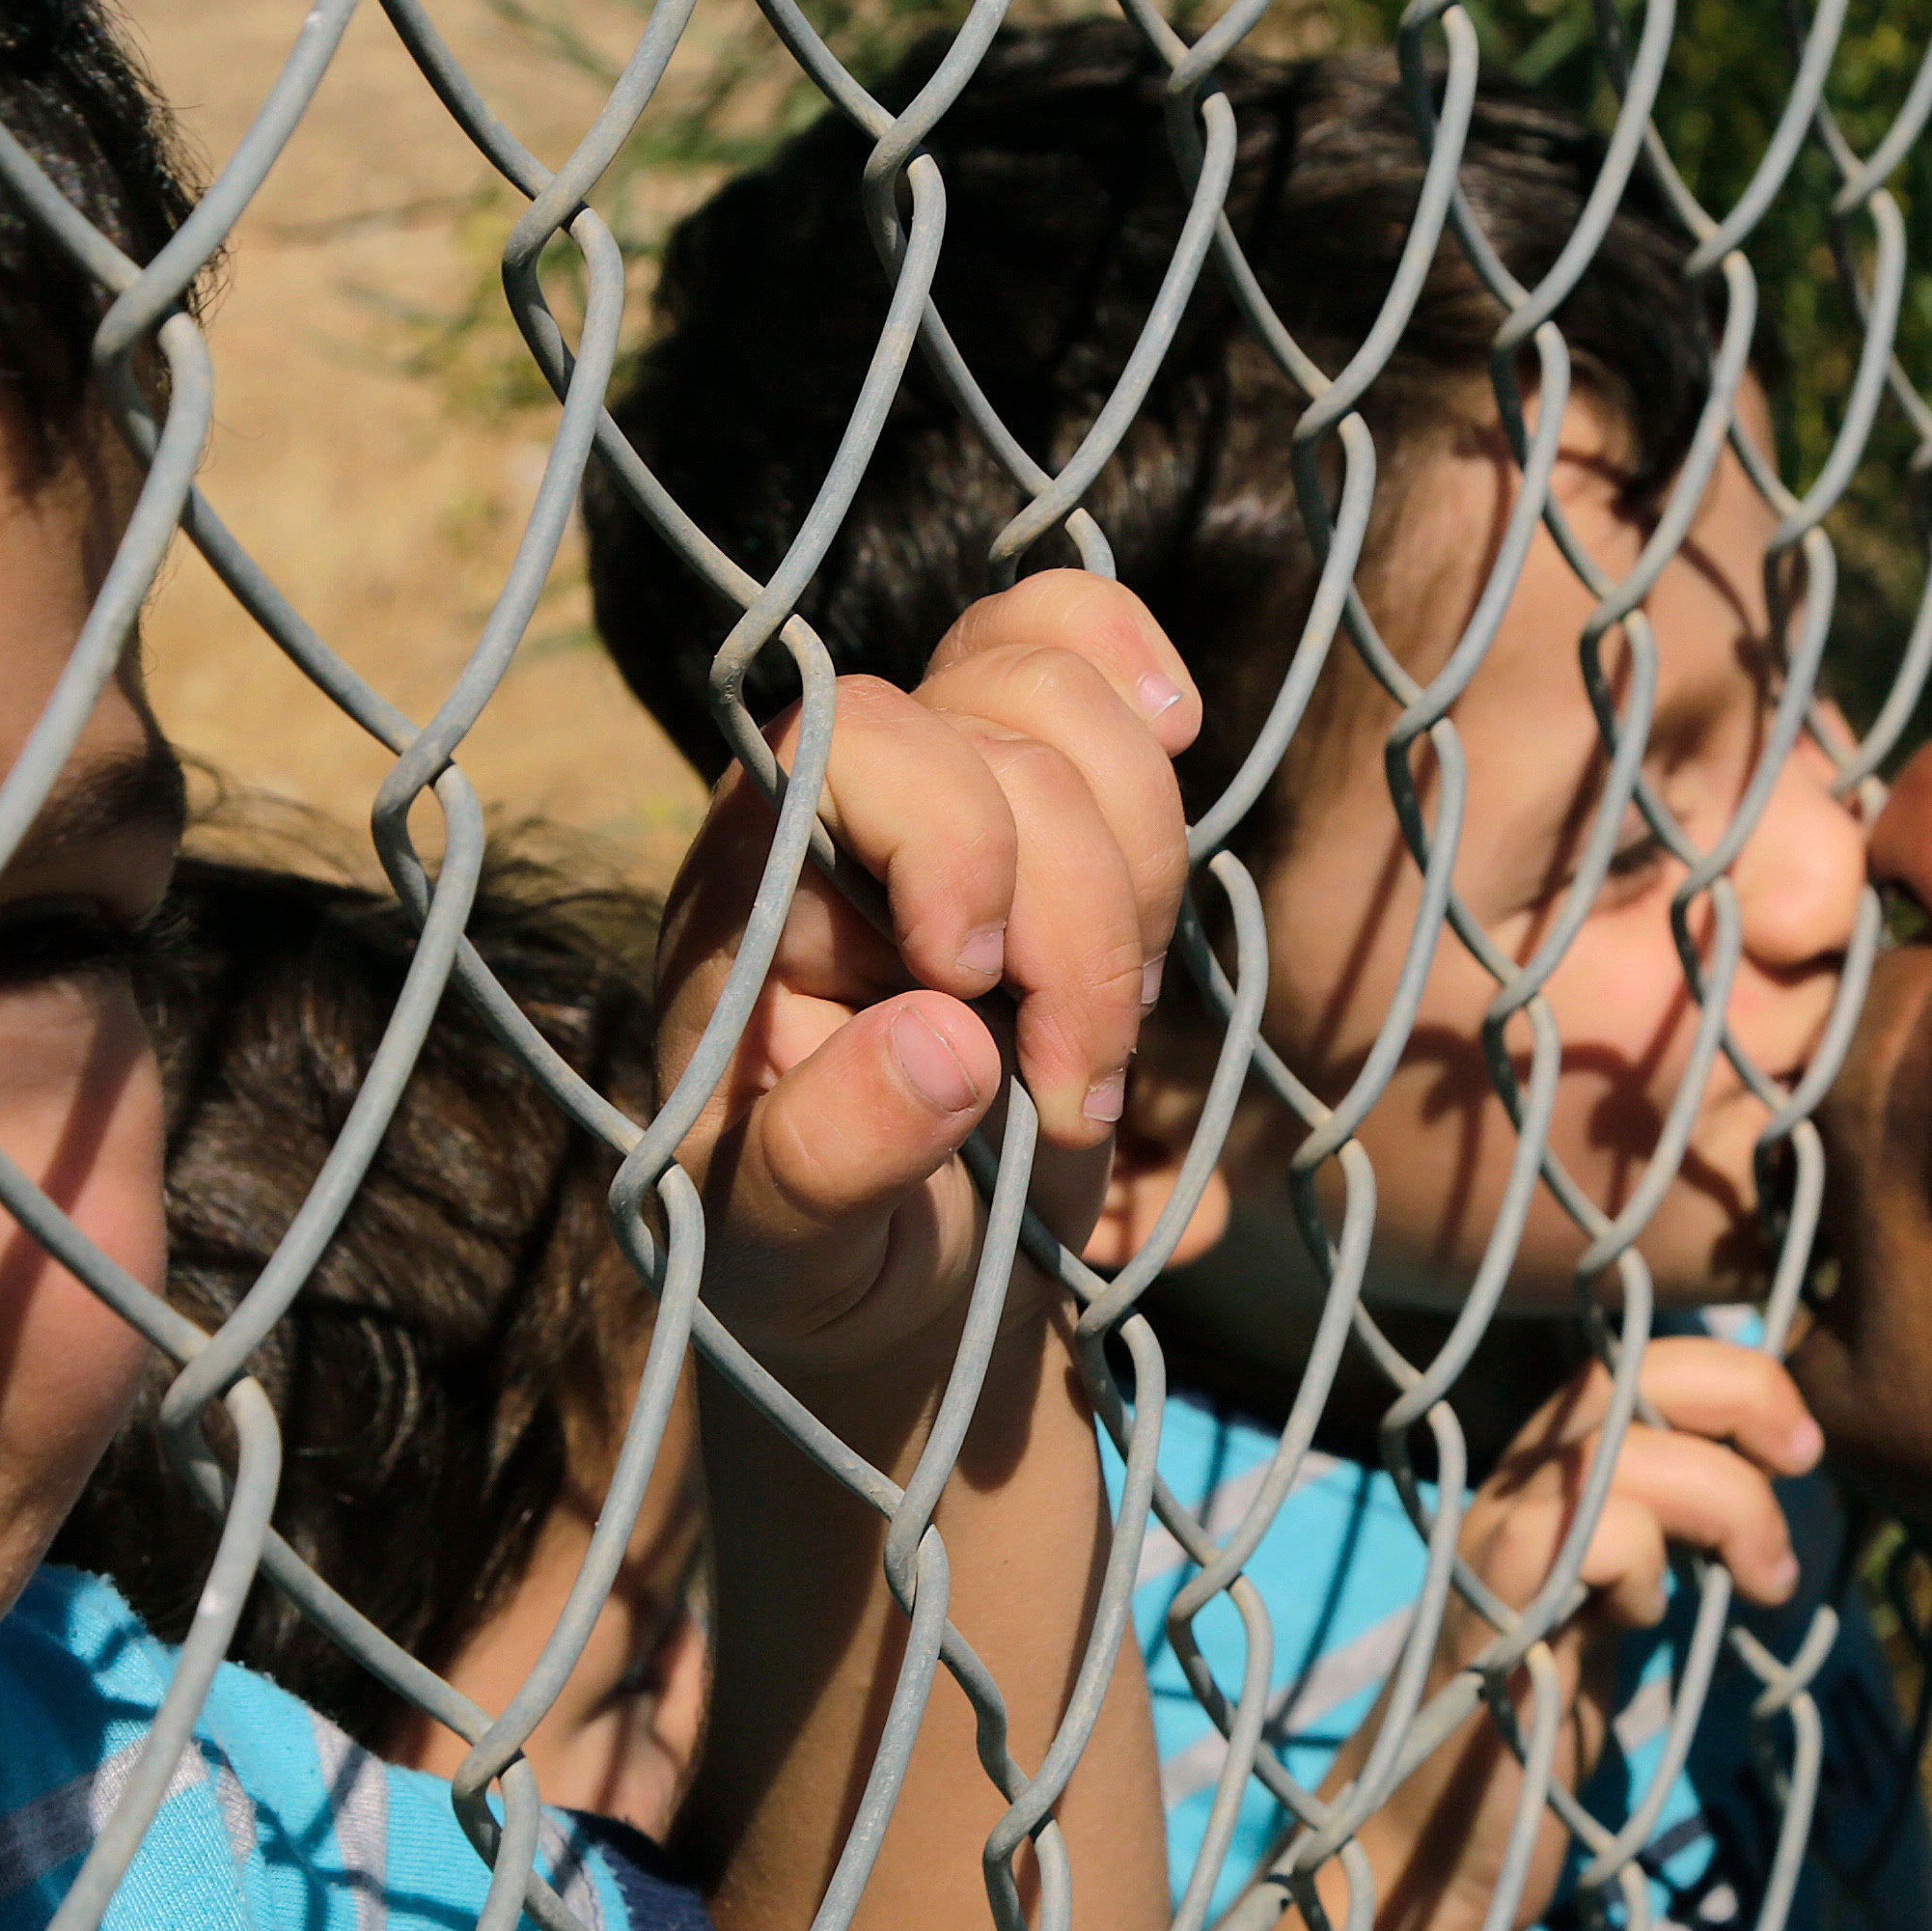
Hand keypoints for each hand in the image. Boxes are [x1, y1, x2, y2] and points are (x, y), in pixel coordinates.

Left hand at [651, 573, 1197, 1406]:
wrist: (898, 1277)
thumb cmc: (816, 1255)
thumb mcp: (790, 1247)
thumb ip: (832, 1153)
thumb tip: (946, 1040)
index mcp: (753, 874)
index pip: (861, 740)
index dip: (957, 840)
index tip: (977, 992)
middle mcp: (845, 795)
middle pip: (1013, 730)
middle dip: (1083, 923)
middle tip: (1067, 1101)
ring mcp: (952, 777)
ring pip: (1086, 707)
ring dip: (1142, 879)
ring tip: (1103, 1033)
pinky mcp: (1043, 791)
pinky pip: (1095, 654)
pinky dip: (1146, 687)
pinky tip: (1178, 729)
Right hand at [1350, 1340, 1820, 1930]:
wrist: (1418, 1864)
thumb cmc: (1521, 1749)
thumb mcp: (1608, 1621)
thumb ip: (1661, 1546)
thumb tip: (1766, 1488)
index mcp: (1541, 1487)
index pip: (1634, 1363)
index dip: (1732, 1376)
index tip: (1797, 1450)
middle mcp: (1508, 1495)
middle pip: (1626, 1367)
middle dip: (1741, 1393)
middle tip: (1800, 1467)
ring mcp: (1489, 1552)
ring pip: (1618, 1441)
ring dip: (1724, 1497)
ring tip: (1758, 1581)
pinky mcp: (1492, 1620)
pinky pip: (1588, 1531)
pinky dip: (1647, 1561)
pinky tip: (1644, 1624)